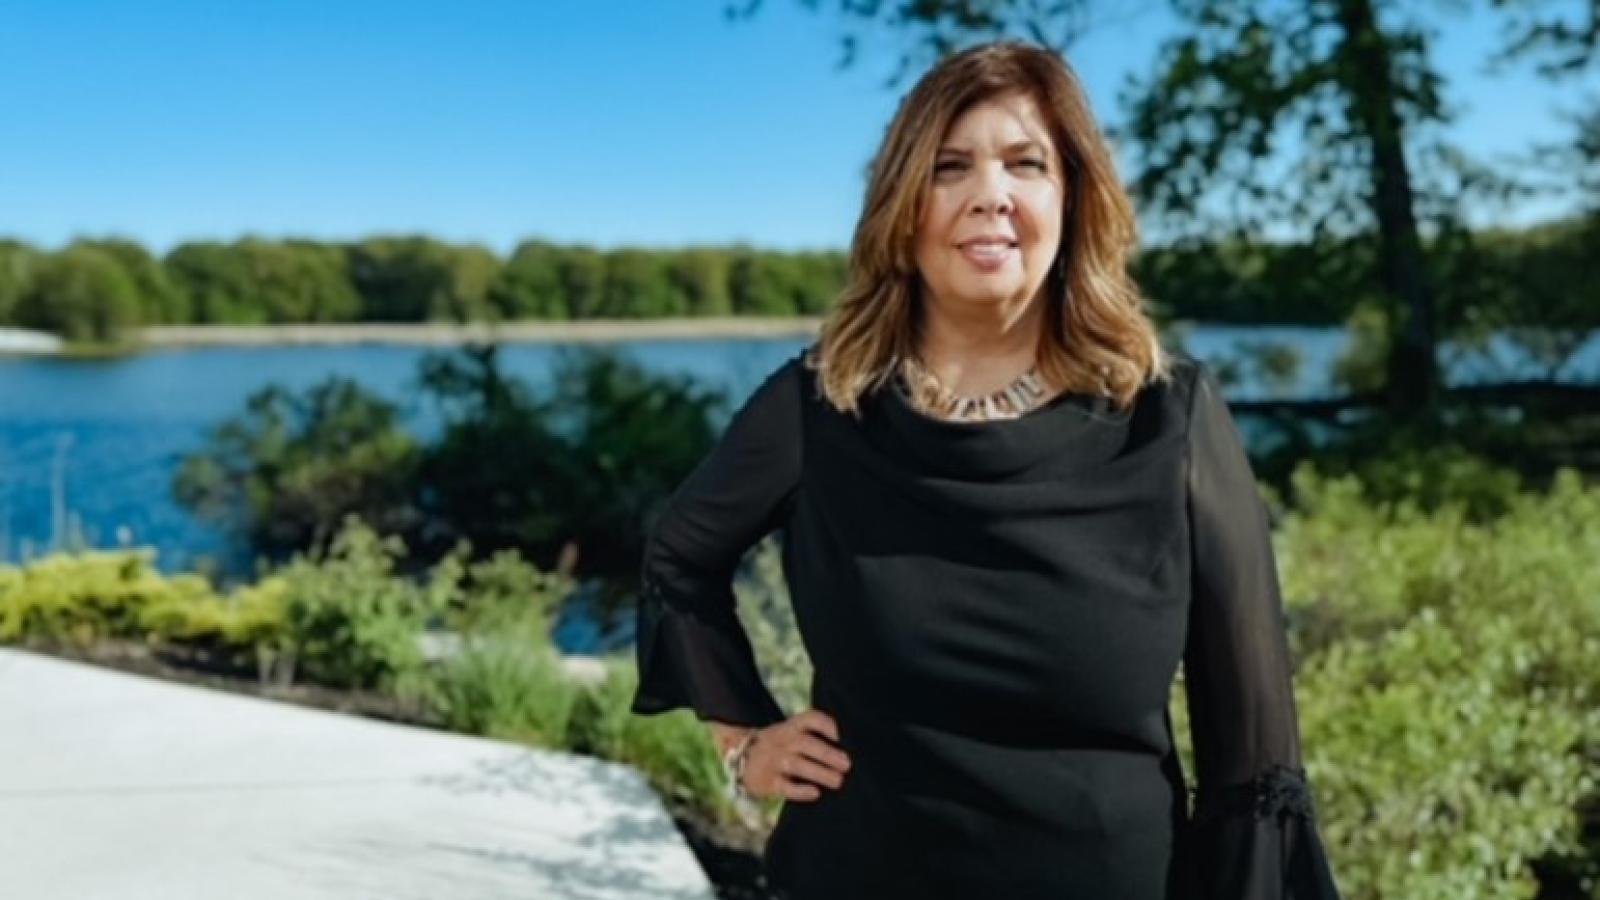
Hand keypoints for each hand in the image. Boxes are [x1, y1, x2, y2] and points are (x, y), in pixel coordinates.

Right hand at [738, 709, 852, 801]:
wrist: (743, 756)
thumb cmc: (783, 745)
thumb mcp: (794, 732)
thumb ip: (818, 737)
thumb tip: (855, 749)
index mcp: (793, 726)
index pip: (812, 719)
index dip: (829, 726)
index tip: (846, 736)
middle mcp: (783, 740)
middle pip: (805, 743)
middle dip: (827, 753)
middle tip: (848, 765)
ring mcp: (774, 761)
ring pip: (796, 765)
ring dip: (819, 772)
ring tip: (839, 781)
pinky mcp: (768, 782)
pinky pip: (784, 786)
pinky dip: (800, 790)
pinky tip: (816, 793)